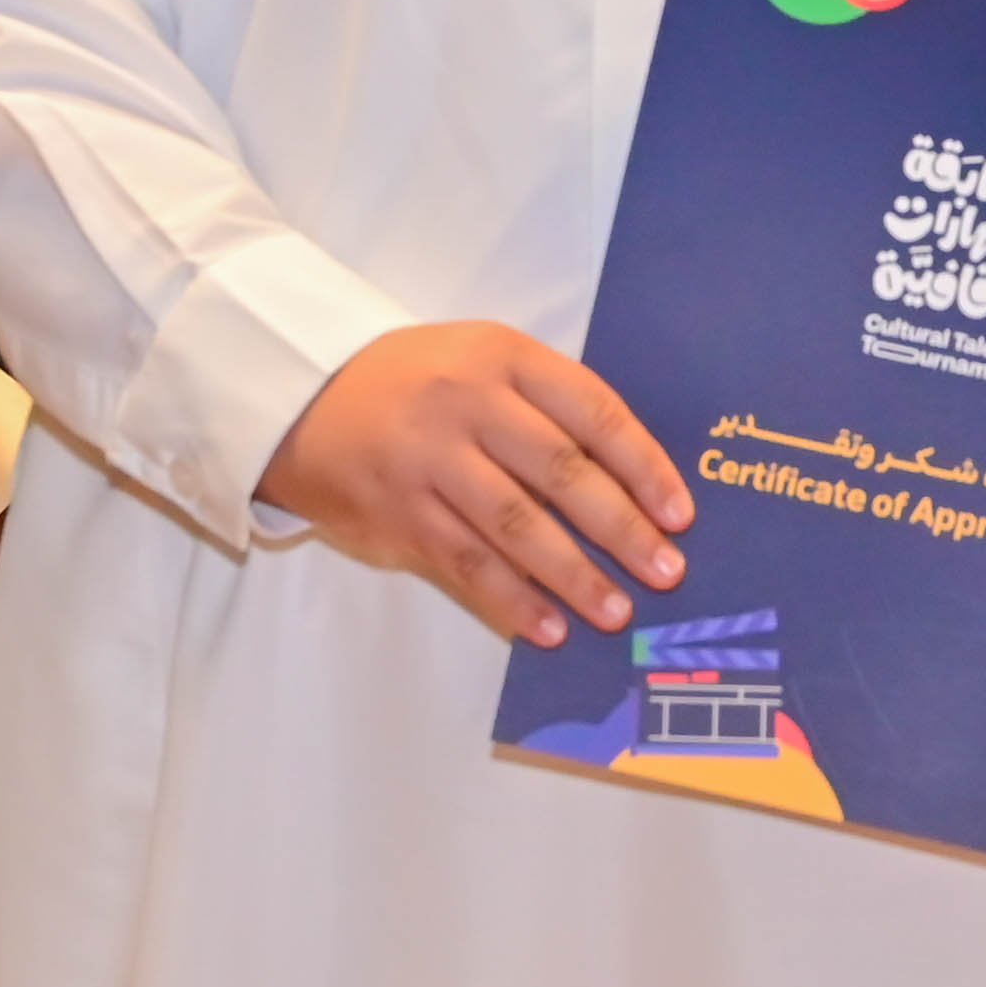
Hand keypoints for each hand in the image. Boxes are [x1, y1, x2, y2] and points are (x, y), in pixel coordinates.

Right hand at [257, 322, 690, 645]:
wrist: (304, 394)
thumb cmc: (419, 382)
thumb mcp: (482, 361)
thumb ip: (547, 406)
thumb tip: (632, 485)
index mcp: (502, 358)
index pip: (591, 410)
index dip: (642, 464)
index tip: (681, 513)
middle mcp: (467, 404)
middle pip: (559, 471)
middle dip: (620, 527)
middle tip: (665, 571)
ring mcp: (428, 461)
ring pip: (514, 525)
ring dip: (572, 574)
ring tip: (615, 612)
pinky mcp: (397, 513)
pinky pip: (464, 564)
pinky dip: (510, 600)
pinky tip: (548, 628)